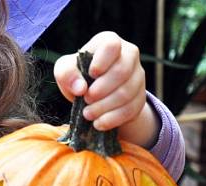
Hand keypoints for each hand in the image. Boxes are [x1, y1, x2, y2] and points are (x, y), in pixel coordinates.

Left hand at [54, 31, 158, 146]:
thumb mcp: (65, 70)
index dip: (101, 61)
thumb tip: (80, 87)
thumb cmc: (78, 75)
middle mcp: (129, 55)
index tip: (91, 74)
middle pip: (121, 71)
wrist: (92, 95)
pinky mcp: (140, 97)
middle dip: (101, 90)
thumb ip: (66, 73)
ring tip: (88, 114)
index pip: (111, 45)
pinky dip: (112, 119)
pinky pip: (131, 109)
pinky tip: (98, 123)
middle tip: (86, 100)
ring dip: (104, 107)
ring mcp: (138, 76)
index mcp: (109, 41)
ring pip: (127, 92)